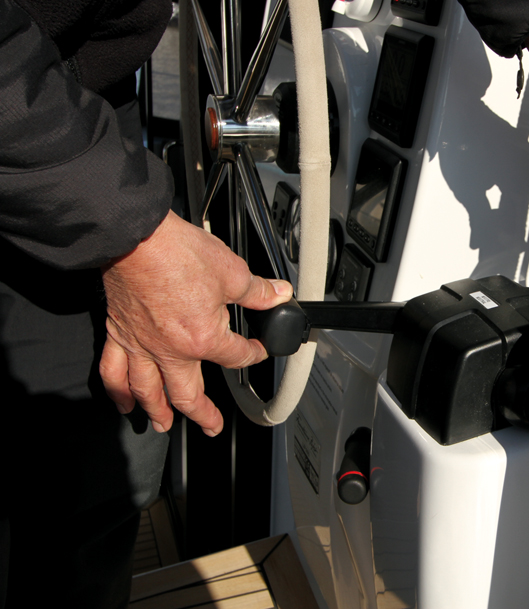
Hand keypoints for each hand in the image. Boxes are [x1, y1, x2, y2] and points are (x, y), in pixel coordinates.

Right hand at [100, 211, 293, 435]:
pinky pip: (113, 371)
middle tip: (211, 427)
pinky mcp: (118, 333)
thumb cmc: (177, 253)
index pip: (237, 356)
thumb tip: (278, 295)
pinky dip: (116, 390)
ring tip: (163, 425)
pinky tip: (121, 401)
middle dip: (202, 414)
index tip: (259, 352)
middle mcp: (171, 350)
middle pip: (188, 394)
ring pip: (148, 391)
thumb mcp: (231, 271)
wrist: (133, 237)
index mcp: (203, 338)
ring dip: (157, 412)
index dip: (254, 355)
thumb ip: (257, 291)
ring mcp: (141, 345)